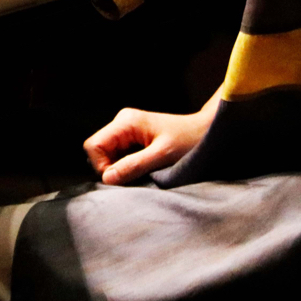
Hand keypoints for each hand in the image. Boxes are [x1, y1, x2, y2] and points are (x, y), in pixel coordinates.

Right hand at [83, 100, 217, 185]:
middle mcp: (122, 122)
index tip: (121, 178)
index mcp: (126, 122)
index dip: (102, 165)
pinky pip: (118, 155)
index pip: (94, 145)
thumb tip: (107, 178)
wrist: (206, 132)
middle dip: (110, 168)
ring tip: (142, 171)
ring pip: (107, 154)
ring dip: (120, 168)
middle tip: (134, 176)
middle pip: (99, 150)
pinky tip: (143, 168)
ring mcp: (127, 130)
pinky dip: (126, 166)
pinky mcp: (133, 138)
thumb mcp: (162, 156)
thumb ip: (133, 165)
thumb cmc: (189, 140)